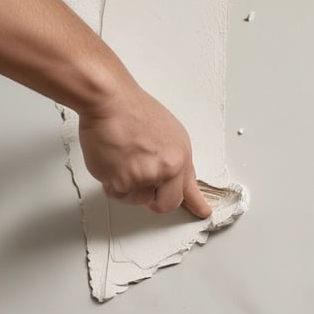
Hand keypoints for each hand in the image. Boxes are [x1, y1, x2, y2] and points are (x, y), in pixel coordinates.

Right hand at [77, 82, 211, 218]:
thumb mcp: (171, 134)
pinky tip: (113, 159)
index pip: (189, 189)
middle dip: (155, 199)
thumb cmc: (135, 111)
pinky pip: (117, 194)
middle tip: (144, 182)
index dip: (196, 205)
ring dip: (130, 186)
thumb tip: (178, 177)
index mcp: (179, 158)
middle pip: (165, 204)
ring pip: (137, 199)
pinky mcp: (119, 182)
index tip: (202, 213)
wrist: (110, 101)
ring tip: (125, 158)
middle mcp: (165, 171)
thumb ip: (176, 160)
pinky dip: (112, 181)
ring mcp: (142, 178)